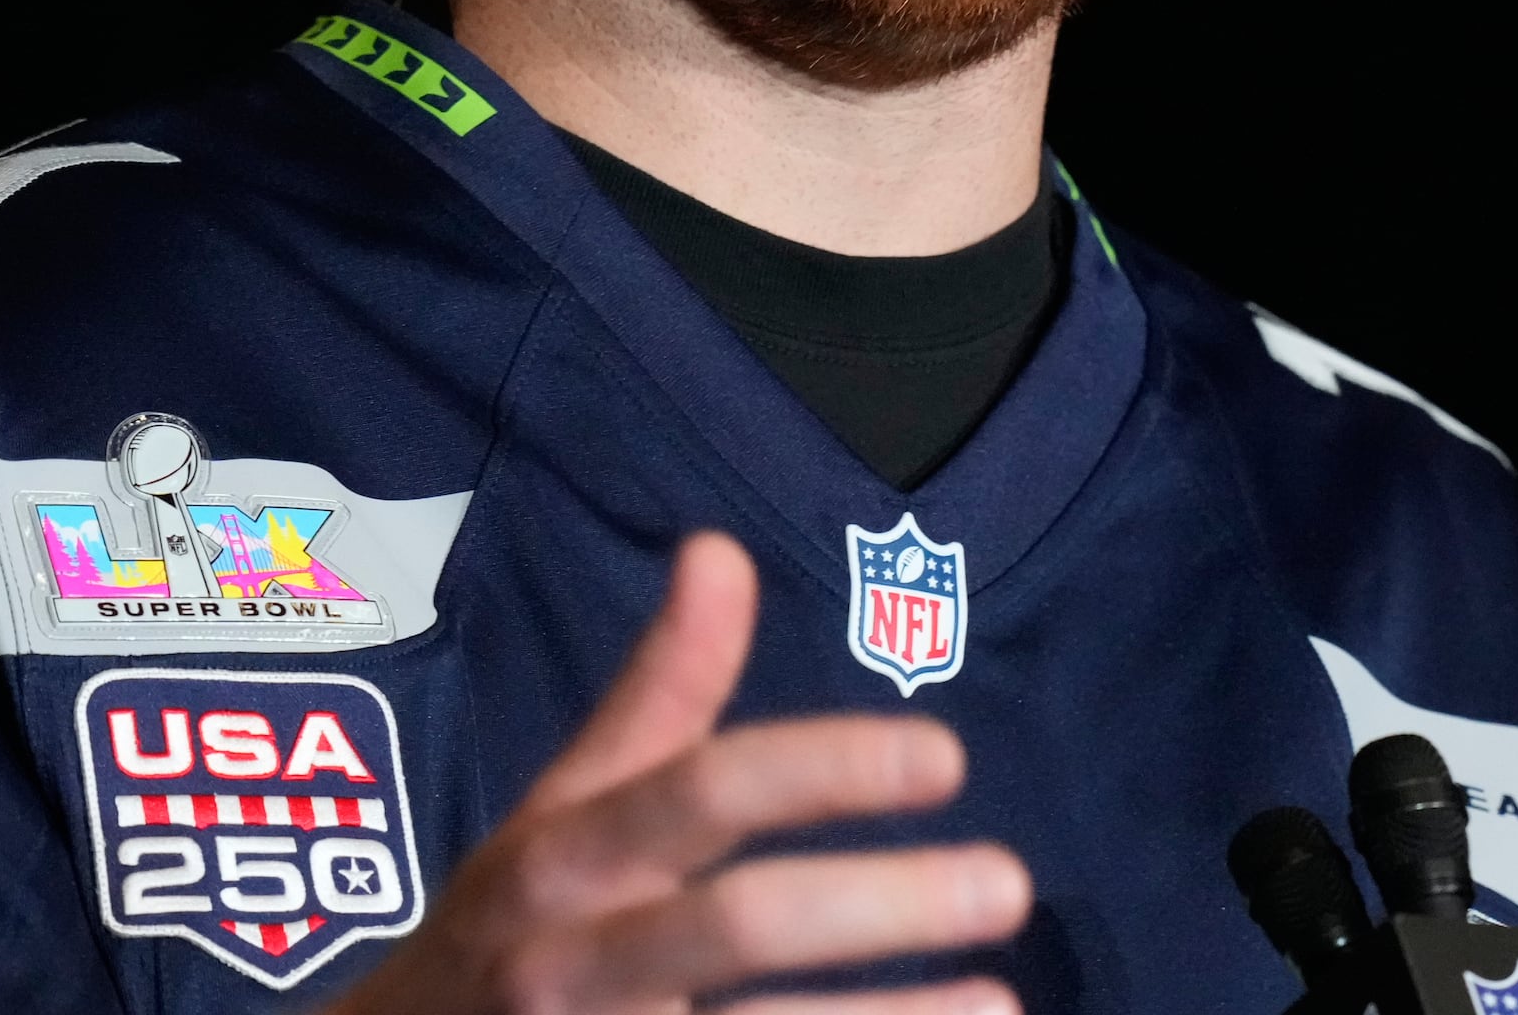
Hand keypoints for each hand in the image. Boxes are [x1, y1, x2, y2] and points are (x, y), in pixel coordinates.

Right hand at [331, 530, 1028, 1013]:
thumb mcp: (560, 807)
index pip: (701, 792)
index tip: (947, 757)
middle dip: (882, 905)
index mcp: (562, 858)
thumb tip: (719, 549)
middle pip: (740, 925)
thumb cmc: (509, 927)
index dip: (825, 767)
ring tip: (1005, 1006)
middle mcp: (572, 962)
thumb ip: (656, 692)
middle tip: (1008, 882)